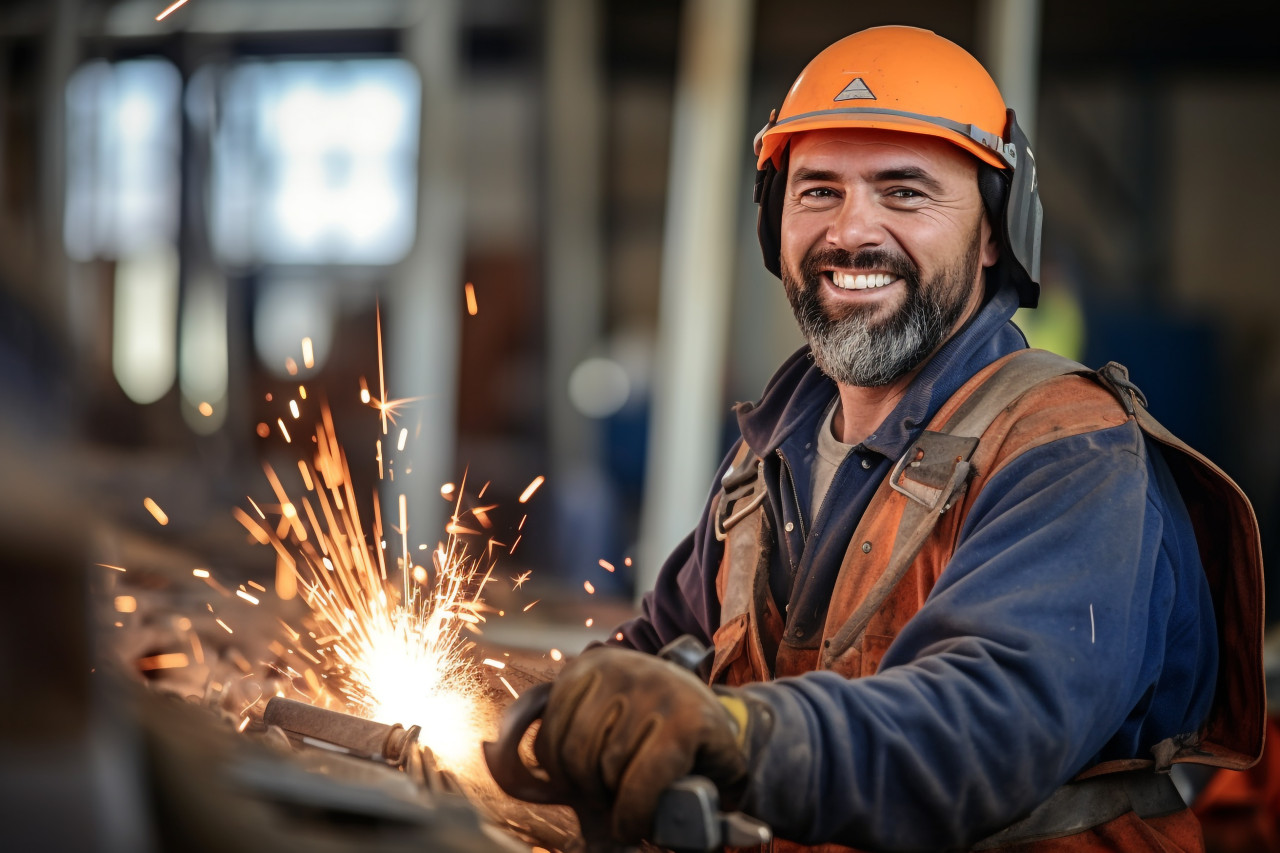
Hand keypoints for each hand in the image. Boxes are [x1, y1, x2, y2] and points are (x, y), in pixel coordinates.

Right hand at [533, 646, 748, 842]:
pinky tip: (573, 764)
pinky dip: (553, 755)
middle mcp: (650, 688)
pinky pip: (550, 726)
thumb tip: (753, 836)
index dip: (631, 818)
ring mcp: (613, 673)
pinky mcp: (582, 668)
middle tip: (611, 807)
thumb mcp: (724, 771)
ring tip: (593, 787)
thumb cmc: (702, 740)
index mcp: (688, 718)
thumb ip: (731, 809)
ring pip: (570, 750)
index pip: (644, 782)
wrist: (686, 682)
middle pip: (602, 768)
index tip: (628, 830)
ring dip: (575, 780)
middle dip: (603, 800)